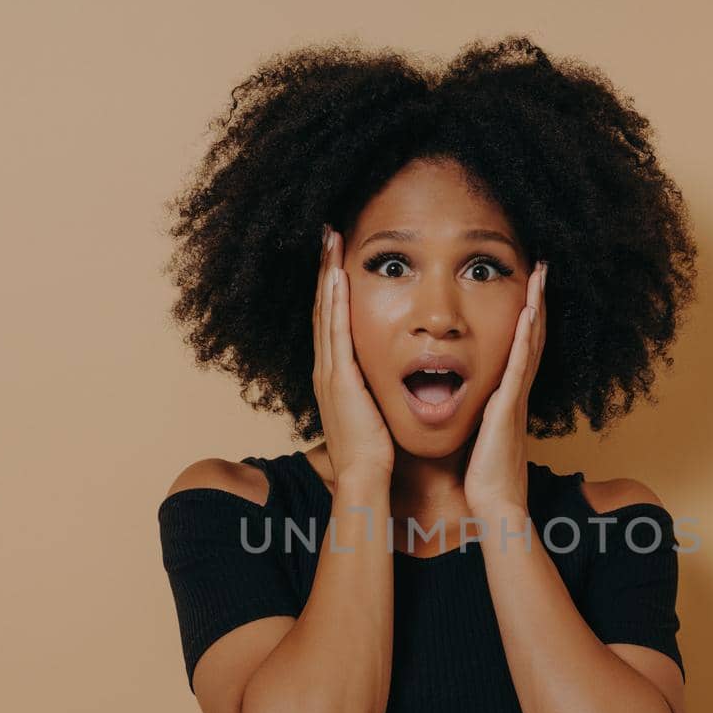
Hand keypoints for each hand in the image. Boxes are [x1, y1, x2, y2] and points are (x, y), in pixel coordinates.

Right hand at [313, 224, 393, 484]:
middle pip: (324, 308)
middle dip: (326, 270)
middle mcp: (326, 368)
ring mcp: (330, 371)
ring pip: (326, 312)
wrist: (365, 477)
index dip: (333, 289)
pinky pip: (337, 331)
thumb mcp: (372, 412)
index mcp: (336, 376)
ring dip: (328, 274)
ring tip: (330, 241)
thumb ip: (375, 392)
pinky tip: (338, 276)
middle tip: (328, 235)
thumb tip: (388, 381)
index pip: (332, 322)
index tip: (338, 259)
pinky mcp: (340, 377)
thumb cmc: (374, 452)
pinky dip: (335, 302)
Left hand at [465, 260, 547, 518]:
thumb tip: (471, 405)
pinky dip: (526, 338)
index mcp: (508, 398)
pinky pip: (520, 366)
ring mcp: (516, 398)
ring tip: (539, 276)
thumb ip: (481, 418)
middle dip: (536, 302)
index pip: (520, 349)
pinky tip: (528, 313)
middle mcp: (517, 393)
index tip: (526, 288)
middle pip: (532, 338)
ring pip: (530, 344)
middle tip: (541, 268)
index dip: (525, 318)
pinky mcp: (509, 408)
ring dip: (535, 308)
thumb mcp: (482, 438)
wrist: (495, 505)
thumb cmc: (485, 478)